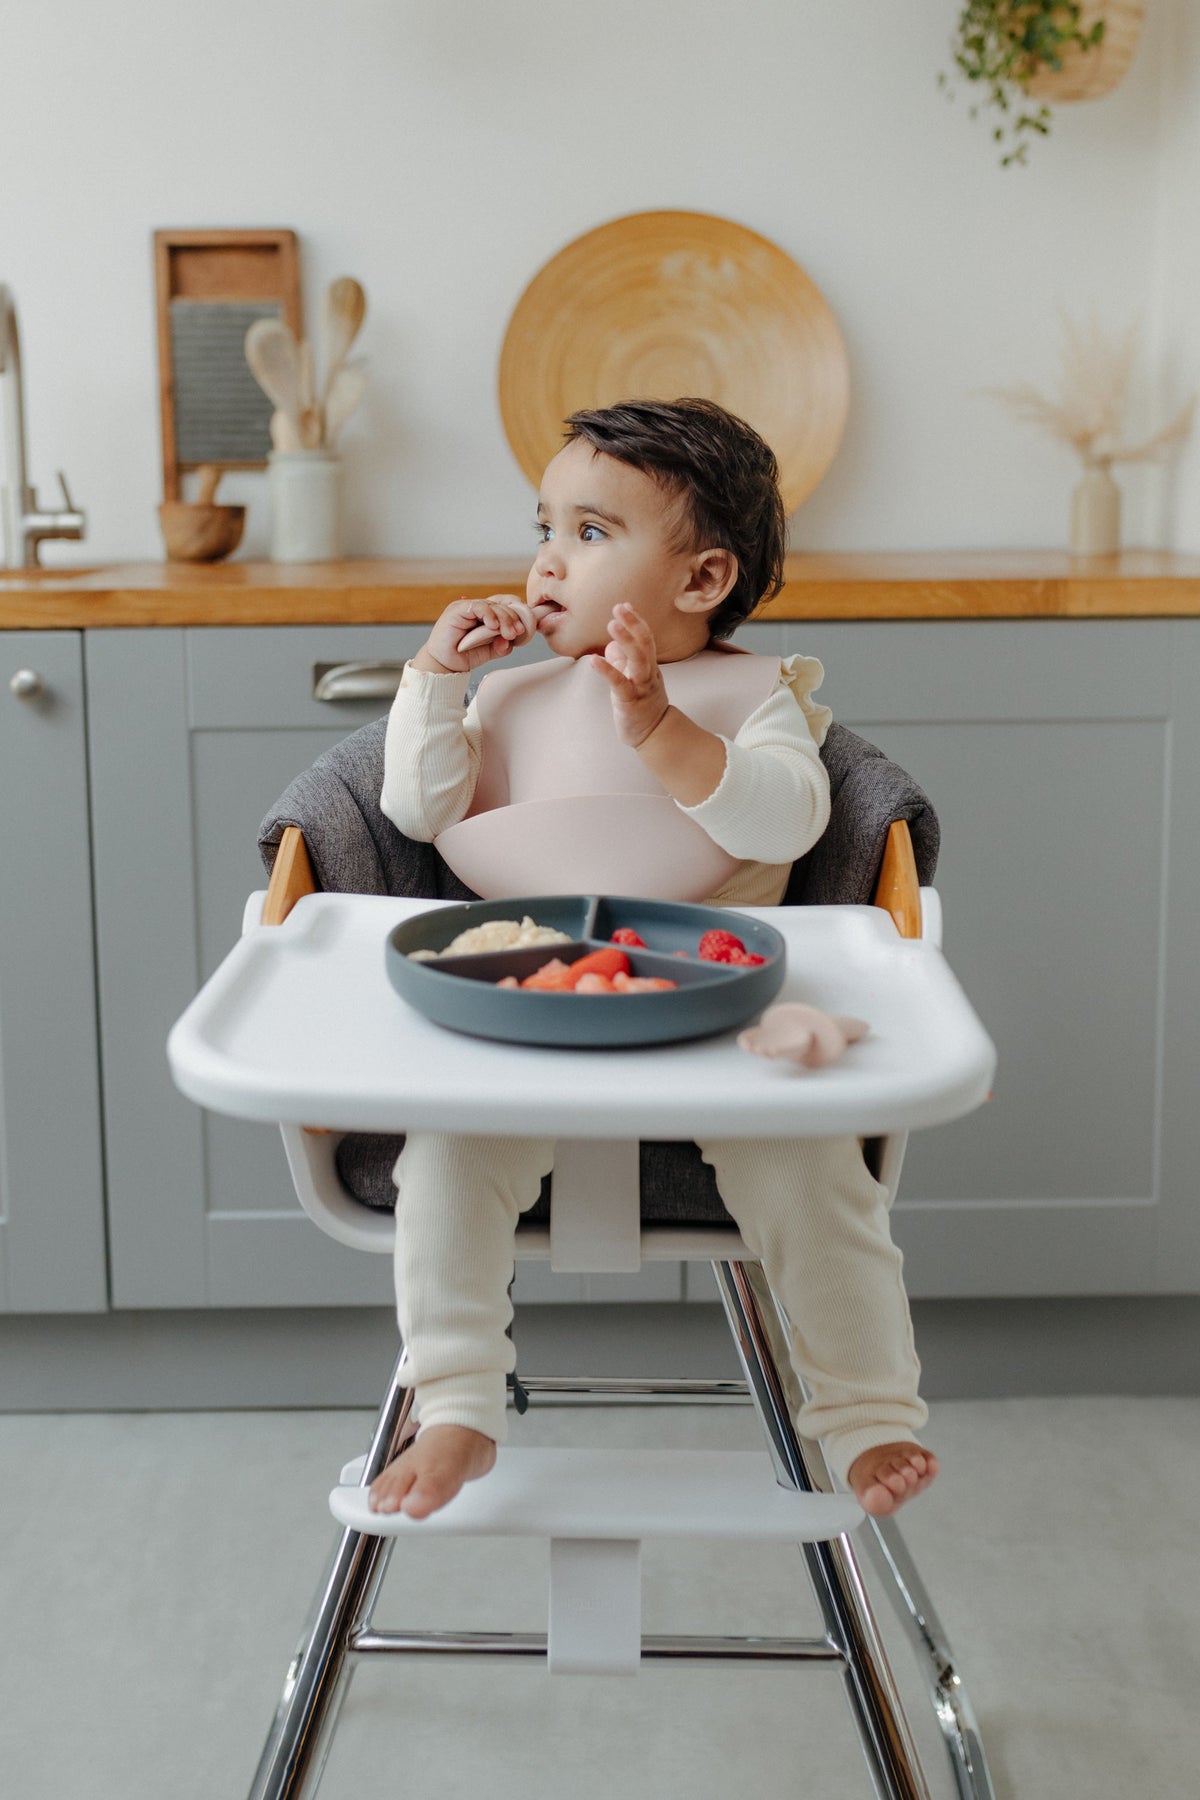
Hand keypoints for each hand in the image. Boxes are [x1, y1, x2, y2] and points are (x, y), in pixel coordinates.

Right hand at [415, 595, 536, 674]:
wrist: (443, 665)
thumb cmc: (463, 656)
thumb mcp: (490, 651)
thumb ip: (502, 645)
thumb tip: (511, 639)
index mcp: (486, 615)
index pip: (506, 605)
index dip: (517, 613)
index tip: (525, 628)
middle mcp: (477, 609)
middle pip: (502, 604)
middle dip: (513, 619)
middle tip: (517, 633)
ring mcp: (467, 607)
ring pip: (492, 605)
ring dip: (504, 619)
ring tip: (508, 633)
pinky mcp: (457, 609)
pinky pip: (478, 607)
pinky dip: (489, 615)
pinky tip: (494, 627)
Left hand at [587, 604, 670, 748]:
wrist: (654, 735)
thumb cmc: (642, 707)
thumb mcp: (632, 680)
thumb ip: (622, 662)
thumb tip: (611, 645)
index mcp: (649, 666)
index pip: (646, 639)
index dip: (636, 621)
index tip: (624, 605)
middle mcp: (649, 674)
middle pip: (645, 644)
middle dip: (633, 624)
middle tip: (619, 608)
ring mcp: (641, 687)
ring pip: (638, 660)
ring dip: (626, 641)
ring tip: (612, 625)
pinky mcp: (630, 702)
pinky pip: (620, 684)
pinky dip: (607, 670)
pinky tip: (594, 660)